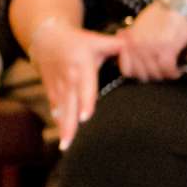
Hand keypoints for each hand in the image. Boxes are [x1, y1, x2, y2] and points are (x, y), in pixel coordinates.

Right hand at [30, 23, 116, 151]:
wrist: (47, 39)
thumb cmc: (79, 41)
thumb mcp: (98, 40)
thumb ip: (119, 46)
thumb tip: (139, 49)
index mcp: (82, 67)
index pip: (85, 88)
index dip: (85, 103)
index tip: (84, 119)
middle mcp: (69, 79)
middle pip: (69, 105)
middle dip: (69, 125)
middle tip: (69, 145)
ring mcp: (58, 87)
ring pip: (61, 111)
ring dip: (62, 128)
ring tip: (65, 147)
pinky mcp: (51, 91)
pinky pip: (55, 109)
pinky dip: (59, 122)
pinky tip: (63, 136)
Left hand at [113, 1, 186, 83]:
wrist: (182, 3)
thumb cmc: (165, 9)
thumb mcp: (142, 21)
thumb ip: (132, 34)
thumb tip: (125, 41)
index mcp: (131, 38)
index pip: (126, 67)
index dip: (136, 73)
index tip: (144, 72)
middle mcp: (138, 44)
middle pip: (141, 73)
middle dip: (151, 75)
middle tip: (159, 73)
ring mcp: (152, 47)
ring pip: (155, 73)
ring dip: (163, 75)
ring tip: (169, 72)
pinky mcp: (167, 49)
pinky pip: (168, 70)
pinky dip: (173, 73)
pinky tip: (177, 71)